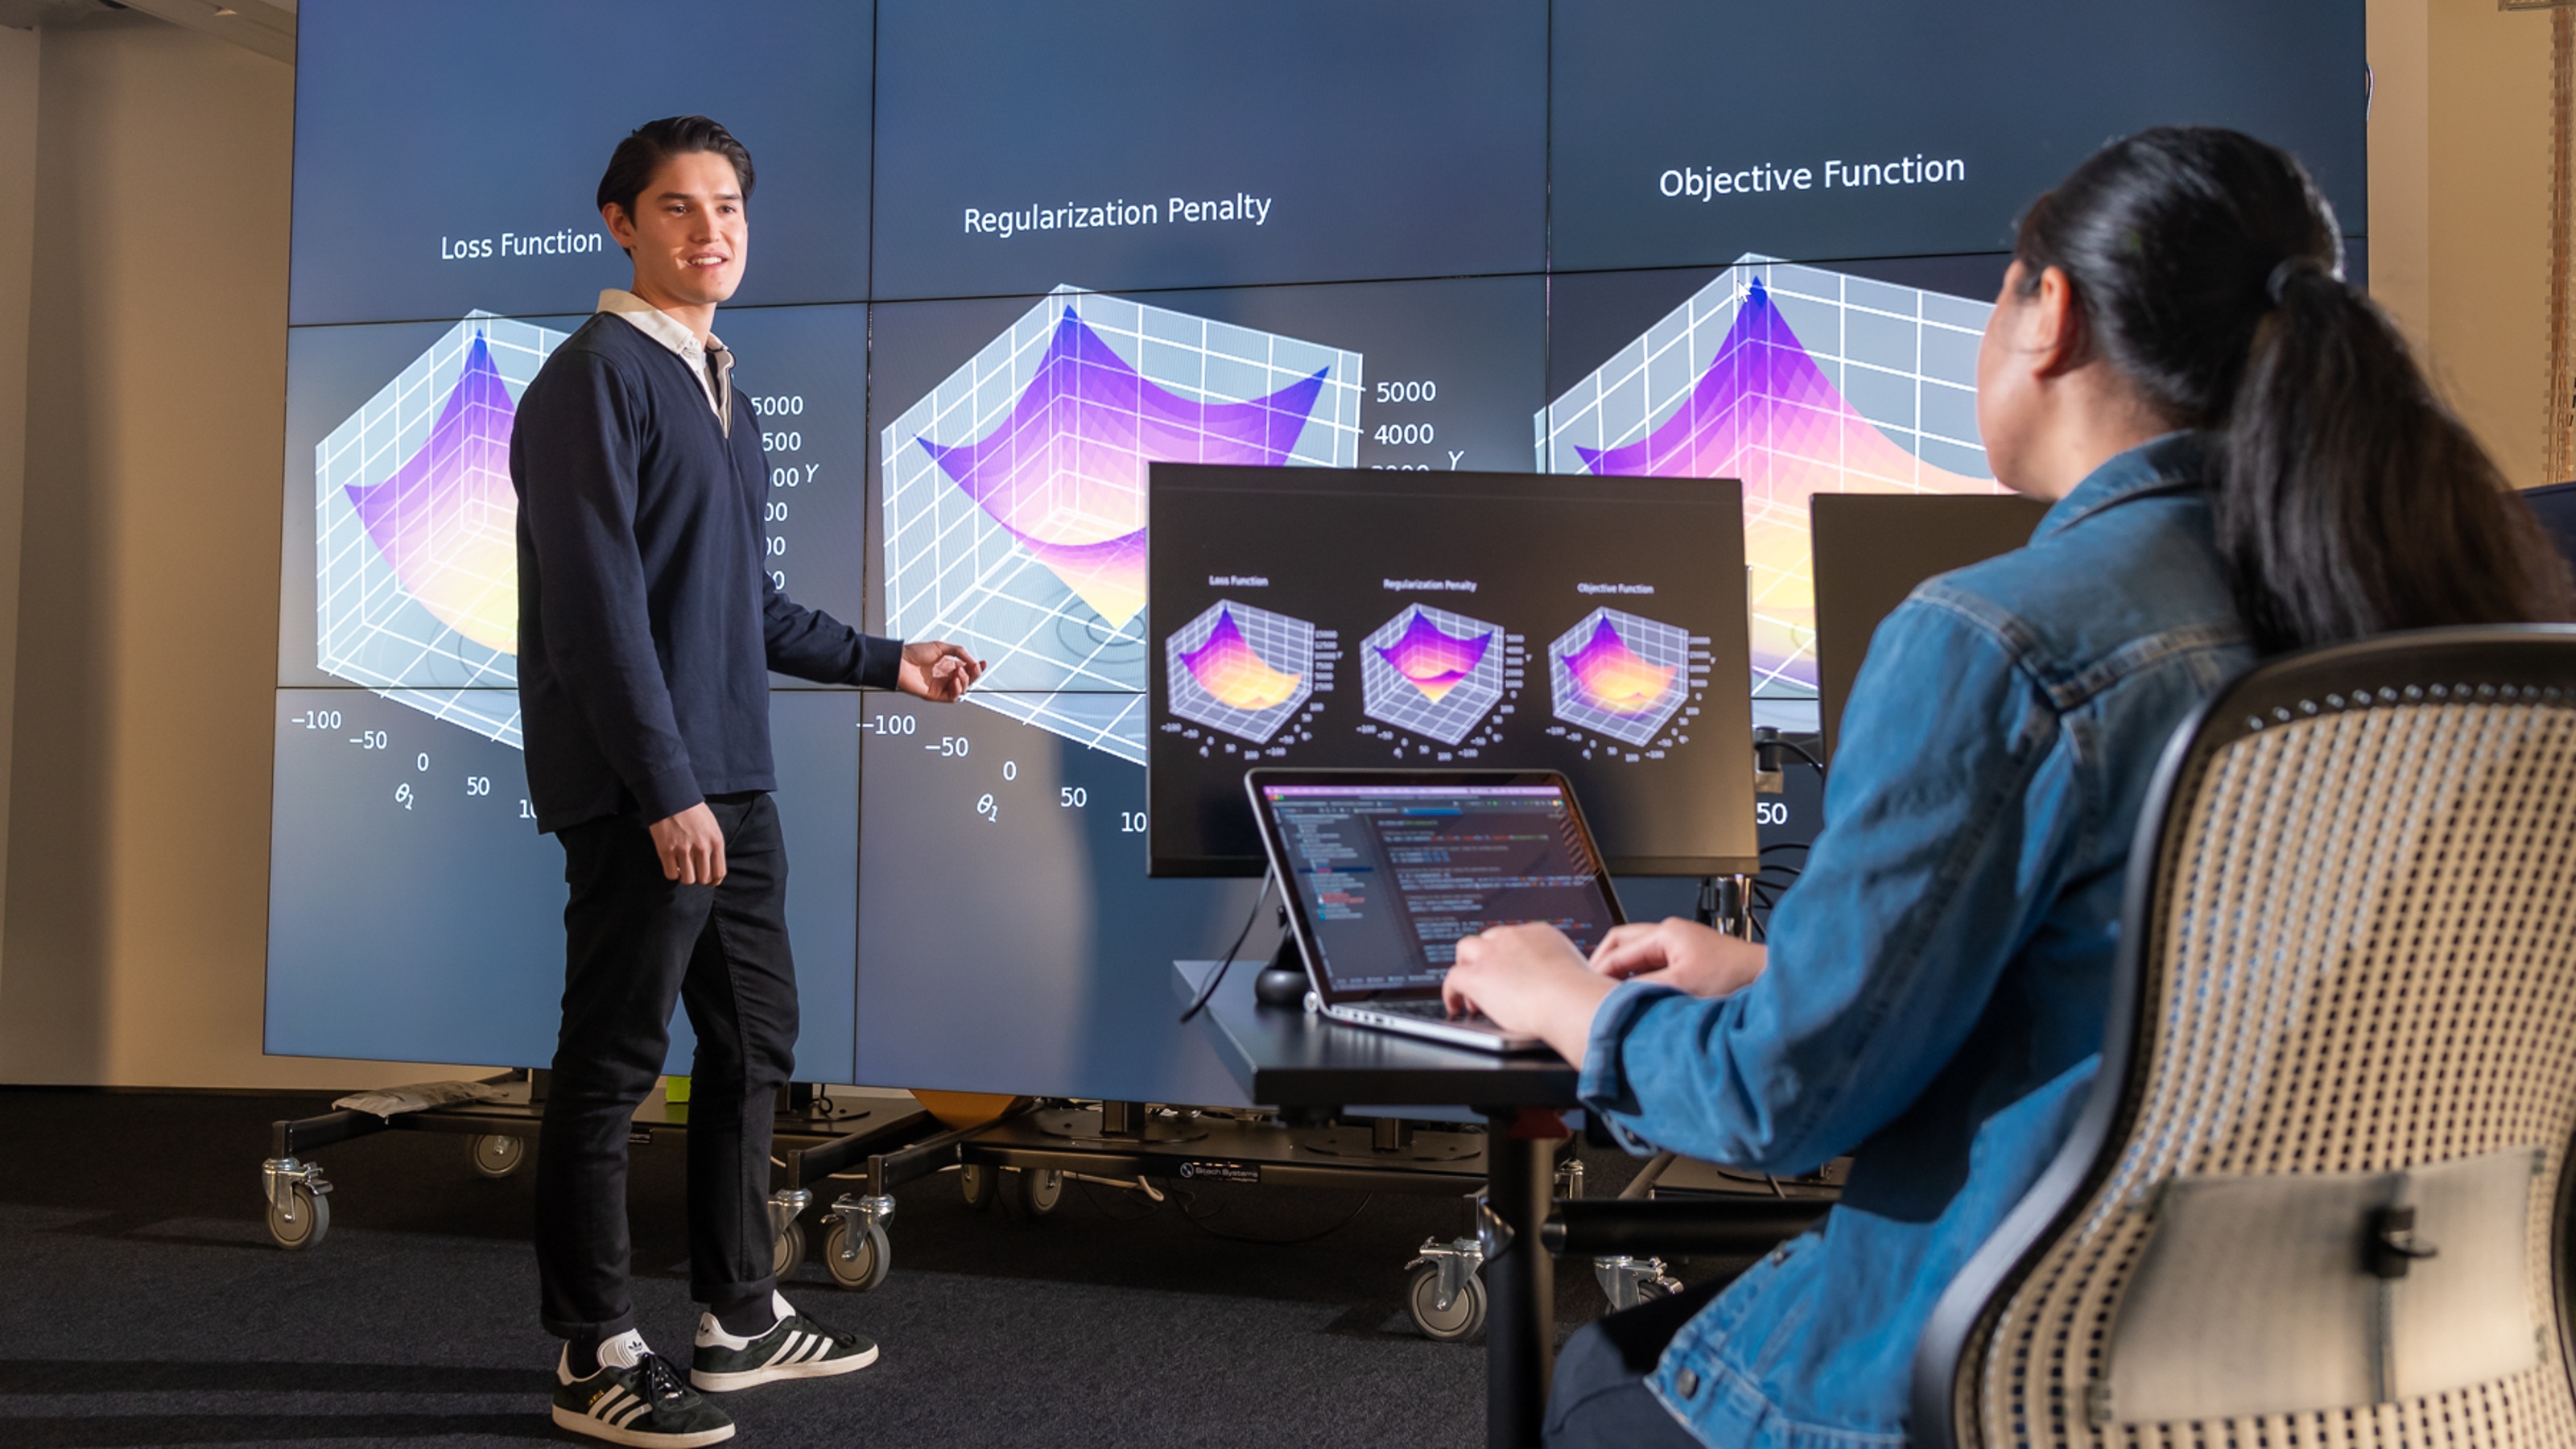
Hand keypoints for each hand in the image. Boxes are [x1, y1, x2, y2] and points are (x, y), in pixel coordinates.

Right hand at [647, 802, 726, 885]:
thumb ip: (714, 846)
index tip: (709, 881)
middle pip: (703, 879)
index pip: (719, 873)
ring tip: (682, 869)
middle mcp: (702, 848)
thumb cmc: (693, 812)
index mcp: (716, 841)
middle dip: (698, 879)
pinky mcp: (666, 850)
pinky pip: (671, 874)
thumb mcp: (712, 827)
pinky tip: (673, 865)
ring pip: (687, 880)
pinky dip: (672, 874)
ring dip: (685, 877)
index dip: (714, 881)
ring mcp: (683, 850)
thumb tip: (712, 867)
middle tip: (693, 872)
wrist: (672, 798)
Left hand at [898, 640, 985, 701]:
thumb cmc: (914, 653)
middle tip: (975, 667)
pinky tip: (955, 681)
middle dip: (974, 674)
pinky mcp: (935, 695)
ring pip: (962, 689)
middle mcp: (945, 676)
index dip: (976, 667)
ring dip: (965, 681)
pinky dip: (957, 690)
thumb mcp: (941, 646)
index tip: (983, 663)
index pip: (967, 668)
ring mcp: (940, 686)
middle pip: (967, 679)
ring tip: (959, 672)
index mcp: (947, 664)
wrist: (900, 661)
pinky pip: (952, 697)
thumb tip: (973, 661)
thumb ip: (959, 652)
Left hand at [1441, 923, 1617, 1066]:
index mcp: (1540, 934)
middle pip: (1488, 940)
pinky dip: (1451, 992)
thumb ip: (1562, 974)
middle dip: (1486, 959)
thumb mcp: (1577, 973)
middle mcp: (1514, 938)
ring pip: (1466, 950)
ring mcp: (1492, 954)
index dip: (1507, 956)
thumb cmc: (1580, 994)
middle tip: (1490, 982)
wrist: (1569, 999)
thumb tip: (1563, 986)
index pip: (1514, 939)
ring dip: (1467, 968)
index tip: (1508, 971)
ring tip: (1470, 992)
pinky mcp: (1477, 975)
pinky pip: (1453, 978)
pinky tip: (1456, 1005)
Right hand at [1588, 917, 1766, 997]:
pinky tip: (1639, 999)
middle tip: (1591, 988)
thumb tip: (1614, 998)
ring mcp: (1680, 946)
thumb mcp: (1680, 986)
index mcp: (1666, 933)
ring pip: (1637, 957)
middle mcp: (1671, 935)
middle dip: (1604, 966)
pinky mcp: (1689, 961)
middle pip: (1622, 945)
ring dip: (1624, 975)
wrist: (1767, 980)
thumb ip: (1642, 989)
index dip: (1598, 971)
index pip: (1617, 950)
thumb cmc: (1736, 976)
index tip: (1585, 990)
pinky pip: (1653, 967)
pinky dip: (1640, 980)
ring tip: (1613, 997)